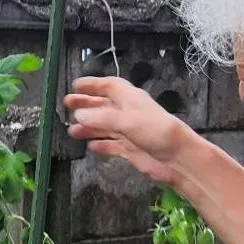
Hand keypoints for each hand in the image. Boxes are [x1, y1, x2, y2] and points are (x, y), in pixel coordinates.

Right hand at [65, 76, 189, 185]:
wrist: (176, 158)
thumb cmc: (156, 132)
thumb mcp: (127, 120)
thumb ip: (102, 118)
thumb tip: (78, 114)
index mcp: (130, 99)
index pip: (109, 86)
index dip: (93, 85)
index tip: (75, 86)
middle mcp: (128, 113)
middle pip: (104, 106)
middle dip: (86, 105)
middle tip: (67, 105)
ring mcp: (129, 132)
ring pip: (105, 127)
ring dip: (89, 127)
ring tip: (72, 131)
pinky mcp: (130, 150)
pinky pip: (111, 146)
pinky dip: (101, 145)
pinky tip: (90, 147)